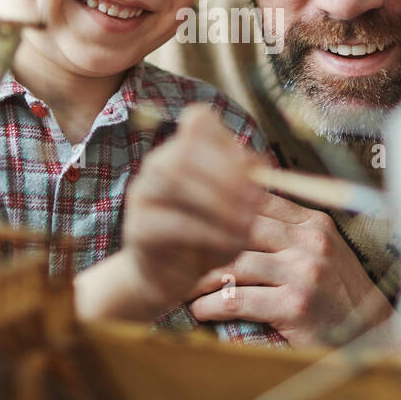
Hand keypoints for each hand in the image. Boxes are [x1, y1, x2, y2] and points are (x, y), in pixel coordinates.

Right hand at [106, 105, 265, 319]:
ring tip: (245, 224)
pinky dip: (209, 232)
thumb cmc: (205, 236)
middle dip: (227, 175)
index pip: (198, 120)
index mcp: (181, 150)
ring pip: (174, 180)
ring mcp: (142, 196)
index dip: (229, 139)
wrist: (167, 278)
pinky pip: (173, 223)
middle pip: (186, 149)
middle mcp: (157, 166)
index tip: (254, 167)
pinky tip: (230, 243)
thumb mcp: (232, 207)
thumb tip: (261, 166)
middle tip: (255, 202)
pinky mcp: (139, 230)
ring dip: (218, 202)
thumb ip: (245, 183)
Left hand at [185, 192, 394, 346]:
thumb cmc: (339, 290)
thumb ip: (288, 226)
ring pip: (234, 265)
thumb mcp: (322, 247)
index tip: (188, 213)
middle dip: (201, 239)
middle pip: (238, 229)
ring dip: (200, 276)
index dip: (217, 206)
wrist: (370, 333)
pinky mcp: (295, 306)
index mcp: (312, 222)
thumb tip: (242, 203)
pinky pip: (239, 300)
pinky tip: (198, 309)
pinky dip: (212, 305)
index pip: (256, 201)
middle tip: (172, 248)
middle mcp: (309, 242)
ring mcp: (303, 273)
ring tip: (179, 282)